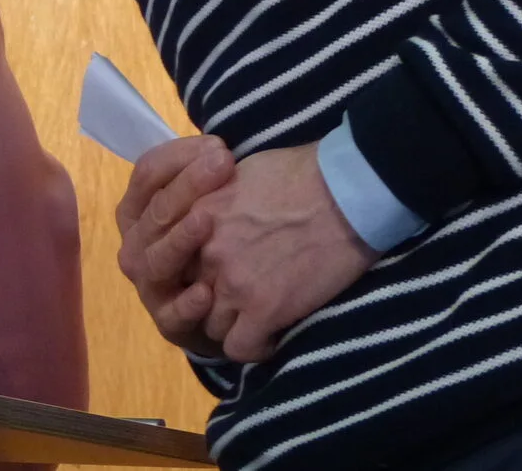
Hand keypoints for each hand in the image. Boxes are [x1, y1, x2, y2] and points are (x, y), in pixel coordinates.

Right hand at [114, 136, 237, 354]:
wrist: (216, 308)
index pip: (146, 173)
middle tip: (223, 164)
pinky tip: (207, 292)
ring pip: (156, 260)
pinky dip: (187, 303)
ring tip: (207, 220)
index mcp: (136, 210)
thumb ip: (204, 175)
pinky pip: (172, 314)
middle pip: (154, 211)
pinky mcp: (167, 322)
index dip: (180, 156)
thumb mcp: (203, 202)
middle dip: (188, 185)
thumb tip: (220, 147)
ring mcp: (148, 284)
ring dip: (180, 238)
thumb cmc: (210, 242)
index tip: (219, 145)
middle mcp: (135, 245)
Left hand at [189, 142, 375, 362]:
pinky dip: (256, 346)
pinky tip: (273, 333)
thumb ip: (216, 202)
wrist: (346, 192)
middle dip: (212, 298)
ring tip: (259, 317)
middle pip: (190, 294)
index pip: (175, 259)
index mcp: (196, 215)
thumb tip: (213, 215)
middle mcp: (205, 252)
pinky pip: (241, 348)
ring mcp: (232, 282)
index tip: (215, 273)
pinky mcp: (265, 309)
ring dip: (234, 323)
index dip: (195, 269)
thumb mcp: (240, 174)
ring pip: (213, 326)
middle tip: (239, 299)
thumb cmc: (303, 172)